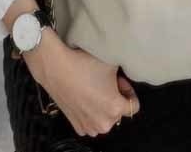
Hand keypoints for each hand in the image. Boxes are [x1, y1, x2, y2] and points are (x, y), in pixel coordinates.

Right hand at [23, 30, 140, 136]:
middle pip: (119, 111)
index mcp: (115, 109)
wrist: (56, 68)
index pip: (133, 106)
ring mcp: (88, 126)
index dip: (128, 91)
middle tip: (105, 82)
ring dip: (103, 105)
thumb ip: (125, 74)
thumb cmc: (84, 65)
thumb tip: (124, 79)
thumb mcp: (112, 64)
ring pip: (105, 117)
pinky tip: (84, 96)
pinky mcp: (76, 125)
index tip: (119, 81)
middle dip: (115, 97)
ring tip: (94, 88)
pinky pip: (91, 121)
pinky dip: (90, 111)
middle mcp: (103, 123)